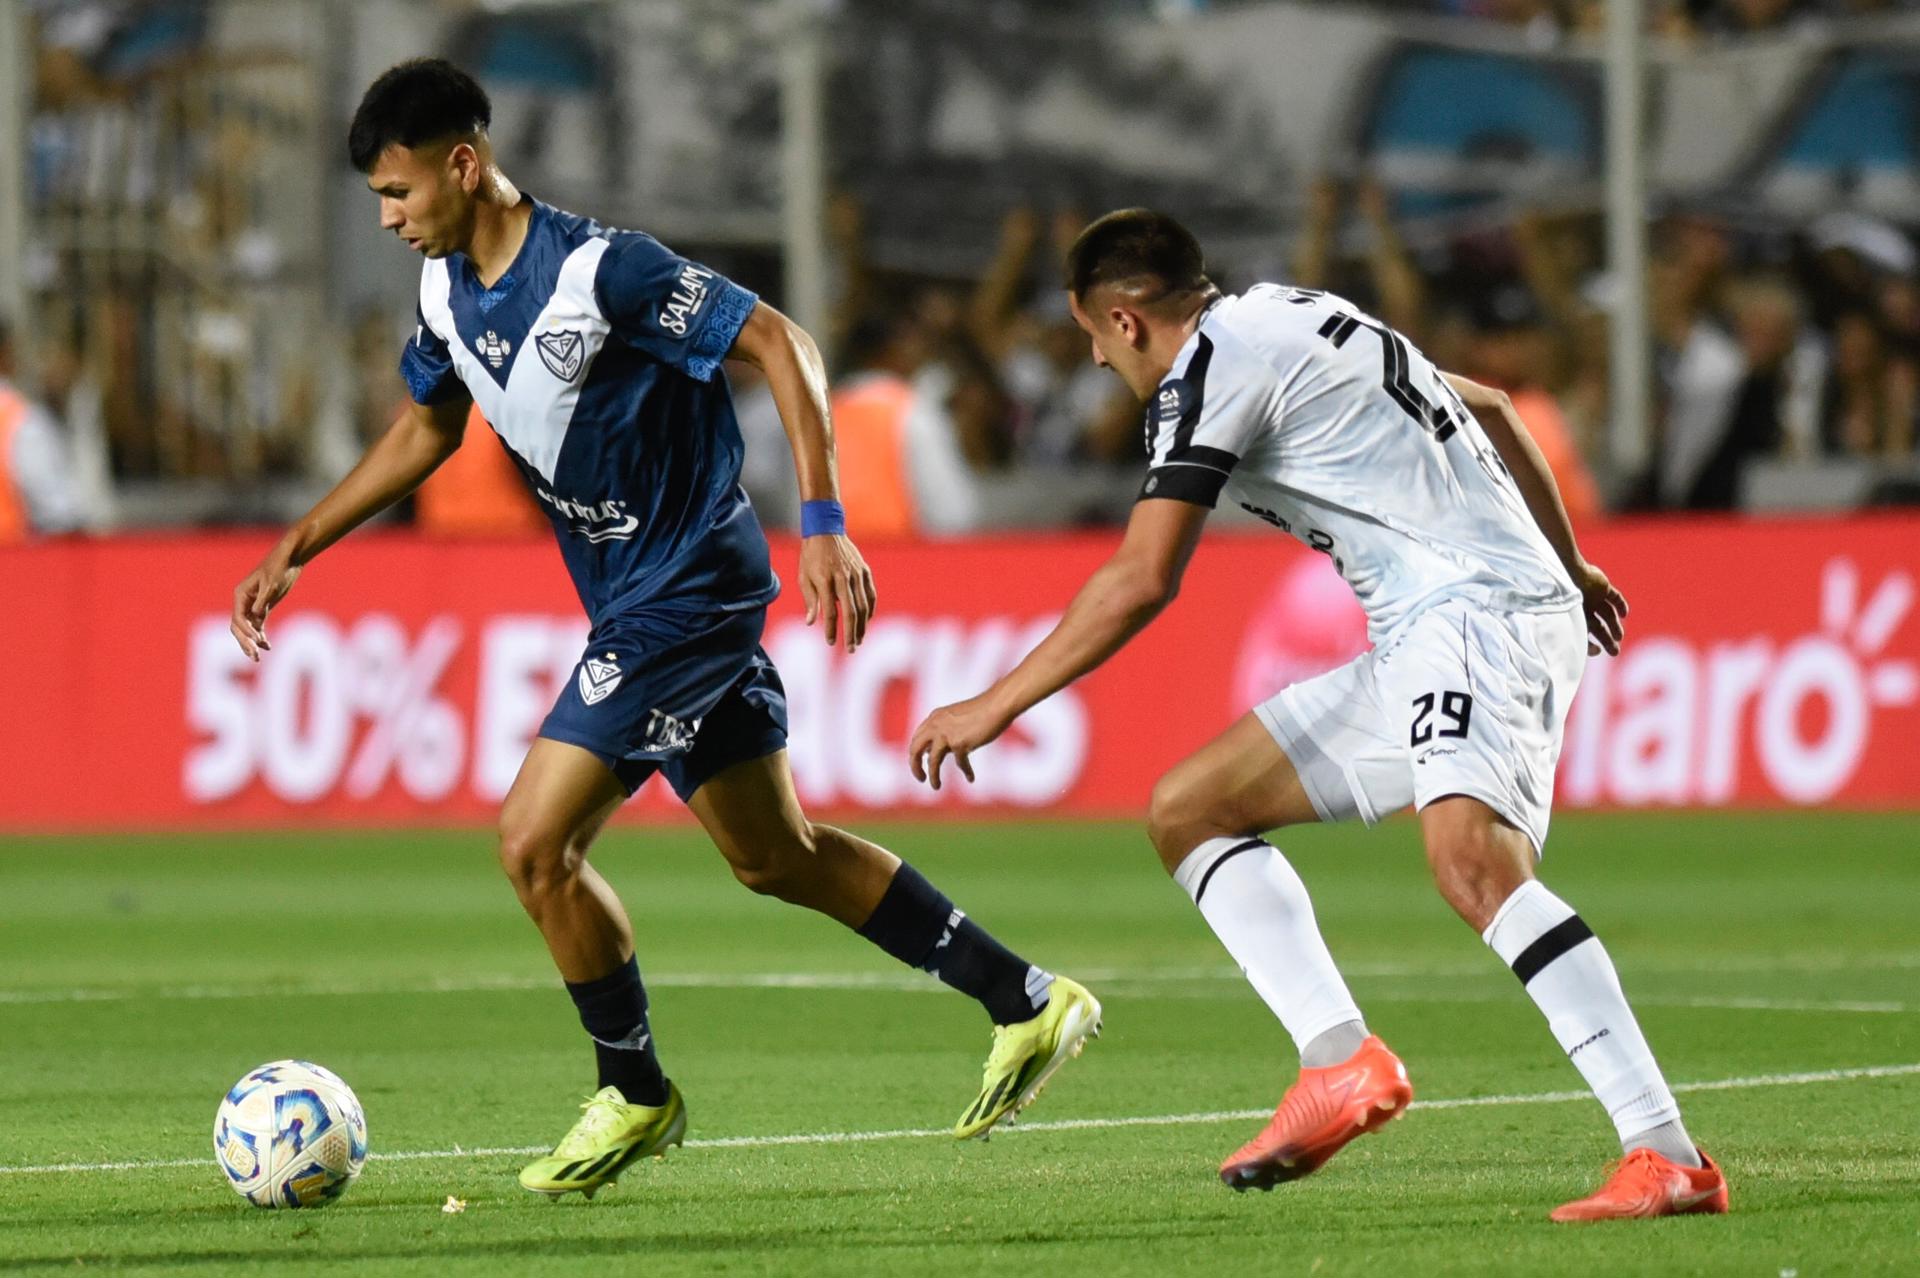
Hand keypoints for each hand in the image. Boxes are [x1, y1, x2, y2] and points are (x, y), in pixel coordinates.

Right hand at [230, 542, 300, 661]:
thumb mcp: (273, 583)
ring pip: (247, 628)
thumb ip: (264, 599)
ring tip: (257, 658)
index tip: (256, 640)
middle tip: (254, 657)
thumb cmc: (280, 567)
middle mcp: (243, 601)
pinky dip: (261, 636)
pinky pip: (258, 626)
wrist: (291, 558)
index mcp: (241, 594)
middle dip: (245, 642)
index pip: (238, 617)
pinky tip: (267, 646)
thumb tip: (255, 615)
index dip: (246, 631)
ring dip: (251, 643)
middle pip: (238, 626)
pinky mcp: (262, 607)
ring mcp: (252, 605)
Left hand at [800, 533, 875, 652]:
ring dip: (862, 625)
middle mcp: (844, 578)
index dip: (832, 629)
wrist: (825, 530)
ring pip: (864, 605)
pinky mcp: (864, 571)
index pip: (832, 612)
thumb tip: (812, 623)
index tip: (831, 642)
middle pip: (851, 612)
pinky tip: (866, 621)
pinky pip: (871, 594)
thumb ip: (811, 601)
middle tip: (851, 649)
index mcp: (826, 580)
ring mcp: (856, 574)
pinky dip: (870, 610)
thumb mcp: (804, 577)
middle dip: (852, 633)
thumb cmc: (811, 557)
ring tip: (859, 639)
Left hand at [909, 694, 1013, 790]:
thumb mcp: (955, 720)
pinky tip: (971, 778)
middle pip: (915, 749)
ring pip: (933, 761)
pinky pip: (960, 762)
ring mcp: (947, 734)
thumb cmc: (981, 711)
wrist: (997, 705)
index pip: (917, 738)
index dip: (916, 753)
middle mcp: (936, 725)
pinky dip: (966, 771)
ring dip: (933, 776)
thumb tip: (931, 754)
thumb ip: (943, 734)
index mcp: (934, 718)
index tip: (922, 764)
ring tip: (935, 787)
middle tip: (920, 778)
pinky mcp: (960, 743)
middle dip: (914, 766)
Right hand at [1573, 559, 1626, 655]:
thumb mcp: (1566, 621)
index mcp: (1573, 615)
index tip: (1597, 651)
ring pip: (1607, 613)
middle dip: (1606, 640)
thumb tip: (1574, 657)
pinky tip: (1625, 615)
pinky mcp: (1603, 586)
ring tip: (1620, 637)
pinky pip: (1615, 597)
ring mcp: (1594, 596)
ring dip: (1614, 625)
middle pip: (1598, 626)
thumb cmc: (1563, 599)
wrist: (1567, 575)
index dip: (1590, 644)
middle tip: (1614, 651)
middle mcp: (1584, 607)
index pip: (1583, 633)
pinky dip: (1621, 605)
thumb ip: (1573, 637)